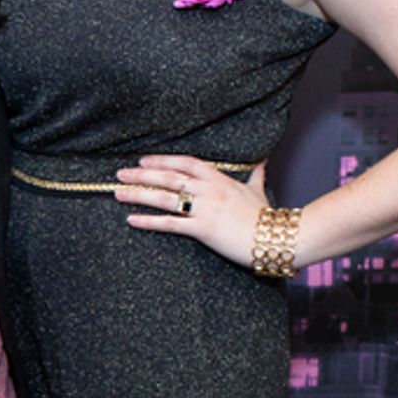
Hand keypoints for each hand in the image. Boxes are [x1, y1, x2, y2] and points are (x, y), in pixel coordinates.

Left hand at [114, 155, 273, 268]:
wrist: (278, 237)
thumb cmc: (267, 216)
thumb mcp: (259, 191)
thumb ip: (256, 175)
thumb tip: (262, 162)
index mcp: (219, 179)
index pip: (185, 163)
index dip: (163, 160)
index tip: (144, 160)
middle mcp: (209, 190)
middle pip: (169, 177)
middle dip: (142, 174)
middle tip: (121, 173)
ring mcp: (205, 208)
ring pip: (165, 197)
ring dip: (139, 194)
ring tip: (119, 192)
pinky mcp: (203, 229)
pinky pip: (170, 224)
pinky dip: (149, 221)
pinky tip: (132, 220)